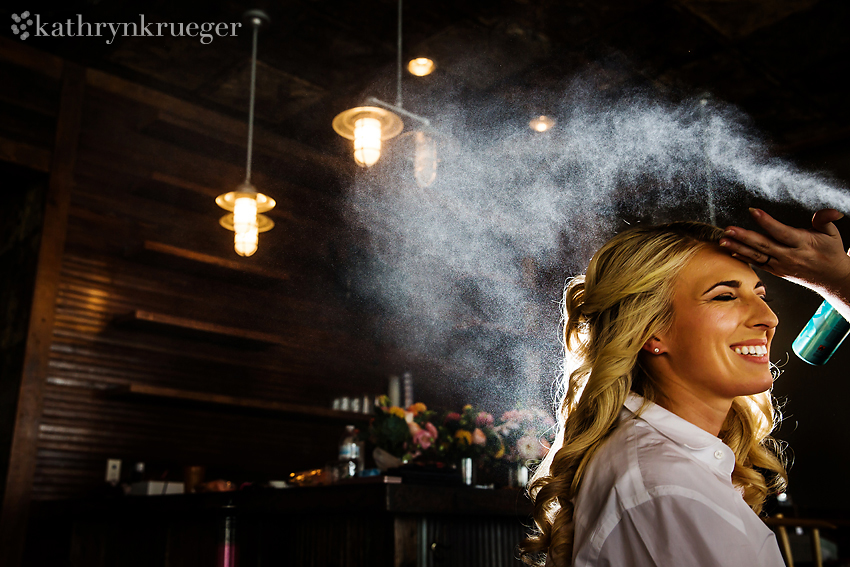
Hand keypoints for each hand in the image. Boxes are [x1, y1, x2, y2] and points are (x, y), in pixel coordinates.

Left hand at [719, 208, 849, 297]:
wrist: (831, 278)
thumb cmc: (831, 252)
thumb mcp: (832, 234)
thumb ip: (825, 220)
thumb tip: (832, 211)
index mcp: (803, 244)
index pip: (781, 232)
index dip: (767, 221)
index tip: (752, 211)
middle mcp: (789, 256)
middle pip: (764, 245)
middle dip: (744, 237)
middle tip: (728, 229)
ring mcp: (781, 265)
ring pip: (757, 256)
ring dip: (738, 248)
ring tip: (722, 241)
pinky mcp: (776, 271)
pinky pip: (758, 264)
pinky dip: (744, 258)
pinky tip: (731, 252)